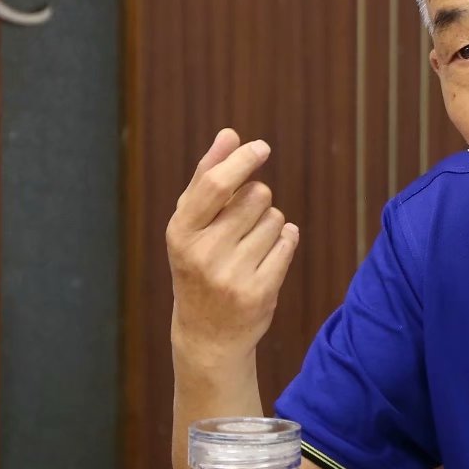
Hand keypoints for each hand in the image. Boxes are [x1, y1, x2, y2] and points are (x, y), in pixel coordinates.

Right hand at [166, 129, 298, 363]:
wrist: (208, 334)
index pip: (214, 186)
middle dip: (257, 201)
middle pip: (256, 196)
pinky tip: (266, 257)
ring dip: (270, 224)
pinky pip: (289, 241)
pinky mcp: (260, 292)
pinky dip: (285, 241)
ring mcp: (232, 275)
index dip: (241, 161)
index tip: (260, 147)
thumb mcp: (191, 225)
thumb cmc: (199, 265)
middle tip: (240, 226)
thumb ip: (207, 177)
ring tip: (248, 248)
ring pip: (276, 218)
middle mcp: (203, 254)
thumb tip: (229, 134)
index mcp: (180, 233)